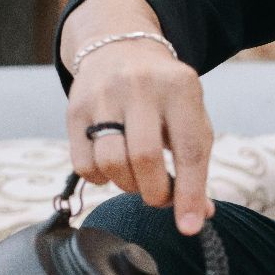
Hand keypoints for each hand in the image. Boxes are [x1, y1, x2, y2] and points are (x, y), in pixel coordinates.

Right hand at [62, 0, 215, 234]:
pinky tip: (112, 165)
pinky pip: (84, 164)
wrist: (119, 47)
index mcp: (181, 87)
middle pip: (145, 158)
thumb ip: (196, 163)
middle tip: (160, 195)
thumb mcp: (190, 116)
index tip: (189, 226)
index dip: (190, 193)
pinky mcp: (75, 108)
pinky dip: (101, 178)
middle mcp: (141, 87)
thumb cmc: (165, 95)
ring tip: (137, 177)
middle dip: (154, 192)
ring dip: (127, 186)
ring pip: (111, 163)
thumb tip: (199, 215)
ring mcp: (104, 95)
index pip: (189, 149)